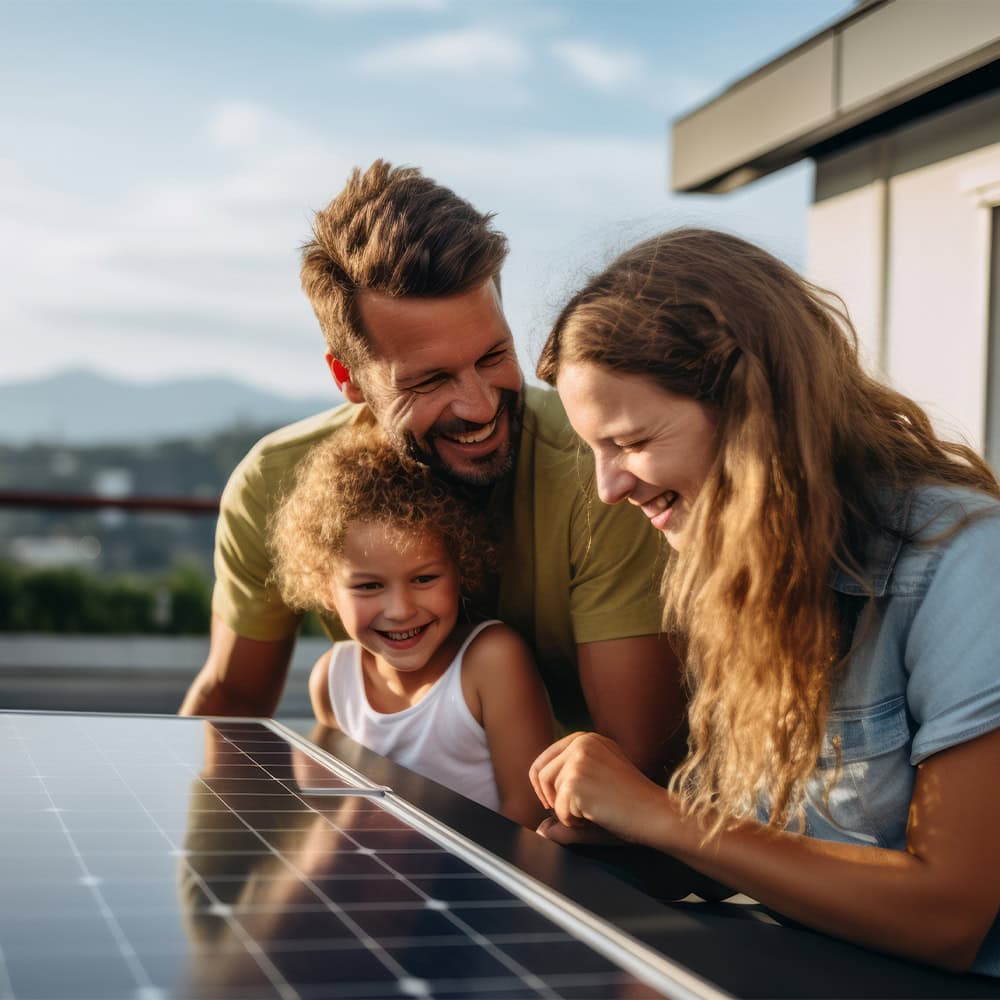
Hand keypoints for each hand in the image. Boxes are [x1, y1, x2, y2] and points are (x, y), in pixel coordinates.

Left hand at [529, 732, 672, 845]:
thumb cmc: (632, 805)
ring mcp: (578, 759)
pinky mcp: (576, 779)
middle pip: (540, 773)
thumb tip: (541, 829)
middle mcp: (581, 742)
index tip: (552, 802)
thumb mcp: (598, 791)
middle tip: (571, 815)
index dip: (543, 784)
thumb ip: (569, 800)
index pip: (546, 758)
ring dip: (565, 812)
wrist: (655, 813)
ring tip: (593, 814)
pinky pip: (559, 810)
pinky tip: (597, 818)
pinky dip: (574, 822)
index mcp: (587, 739)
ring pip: (549, 791)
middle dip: (550, 798)